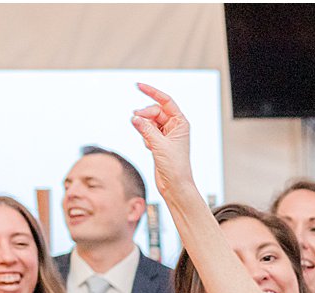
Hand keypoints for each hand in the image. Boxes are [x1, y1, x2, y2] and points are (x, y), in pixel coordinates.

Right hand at [131, 82, 193, 196]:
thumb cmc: (174, 166)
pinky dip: (144, 136)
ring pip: (149, 121)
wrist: (175, 185)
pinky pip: (147, 131)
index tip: (138, 86)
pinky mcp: (159, 142)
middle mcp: (175, 127)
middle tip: (136, 121)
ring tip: (147, 141)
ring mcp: (167, 134)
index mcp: (181, 123)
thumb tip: (134, 117)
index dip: (152, 92)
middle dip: (145, 114)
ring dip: (144, 127)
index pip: (166, 101)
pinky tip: (149, 147)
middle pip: (155, 111)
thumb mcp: (158, 145)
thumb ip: (145, 128)